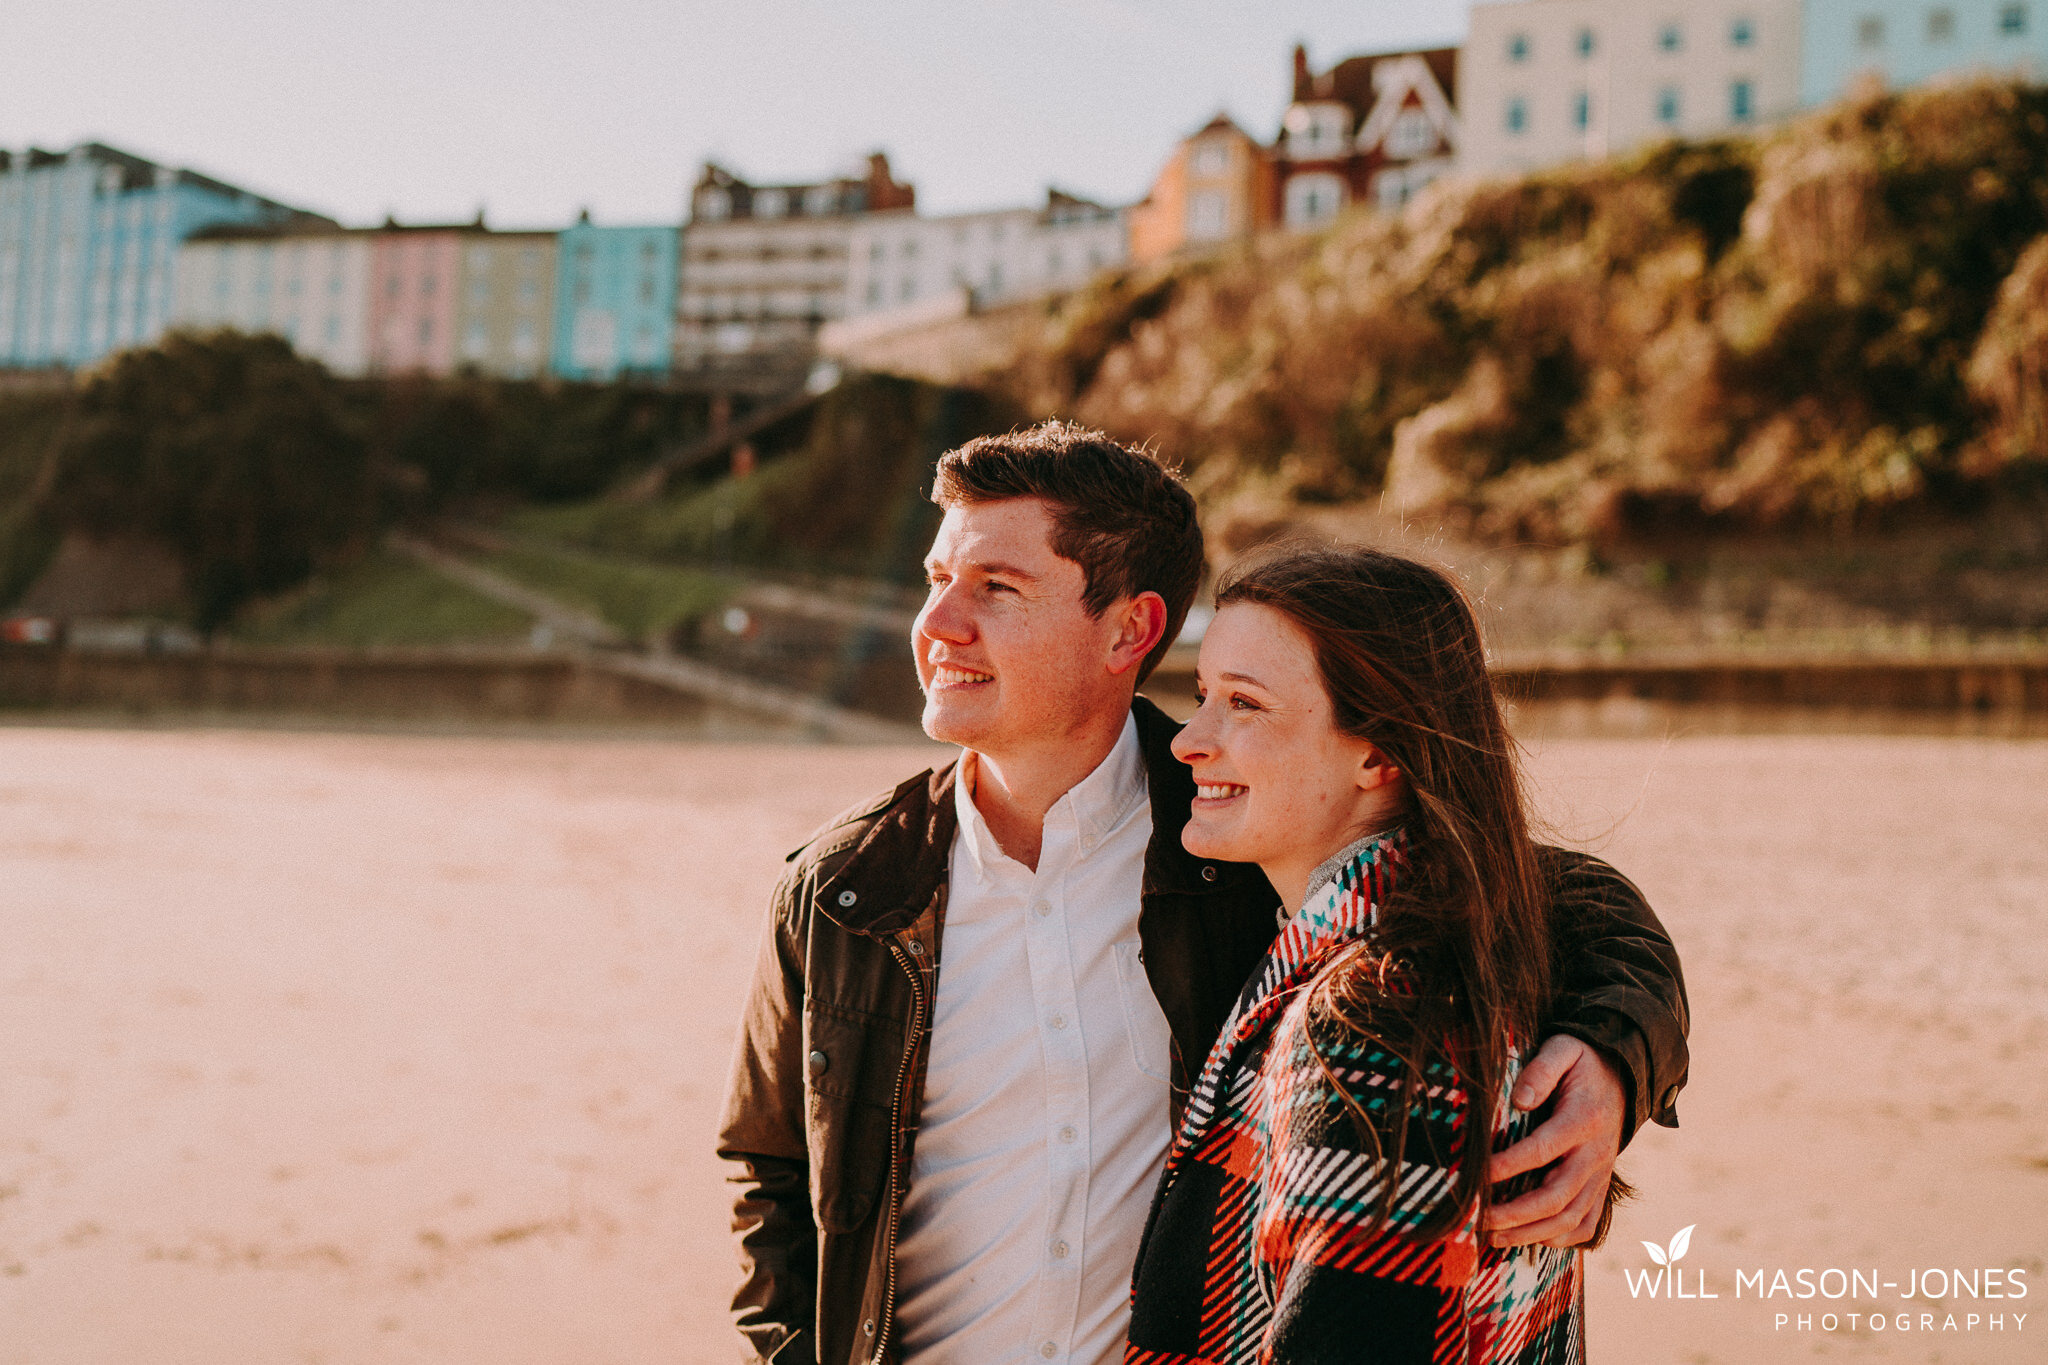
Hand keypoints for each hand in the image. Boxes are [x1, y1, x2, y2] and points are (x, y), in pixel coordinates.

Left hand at [1483, 1034, 1623, 1247]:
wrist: (1623, 1074)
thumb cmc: (1582, 1061)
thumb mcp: (1564, 1048)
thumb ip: (1541, 1070)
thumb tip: (1519, 1099)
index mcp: (1584, 1120)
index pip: (1542, 1151)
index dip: (1508, 1167)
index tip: (1477, 1176)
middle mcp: (1595, 1153)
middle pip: (1557, 1196)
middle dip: (1515, 1214)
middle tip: (1479, 1219)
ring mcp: (1600, 1173)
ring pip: (1571, 1217)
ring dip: (1532, 1233)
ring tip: (1494, 1237)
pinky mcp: (1601, 1184)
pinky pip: (1588, 1222)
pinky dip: (1563, 1239)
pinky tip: (1532, 1241)